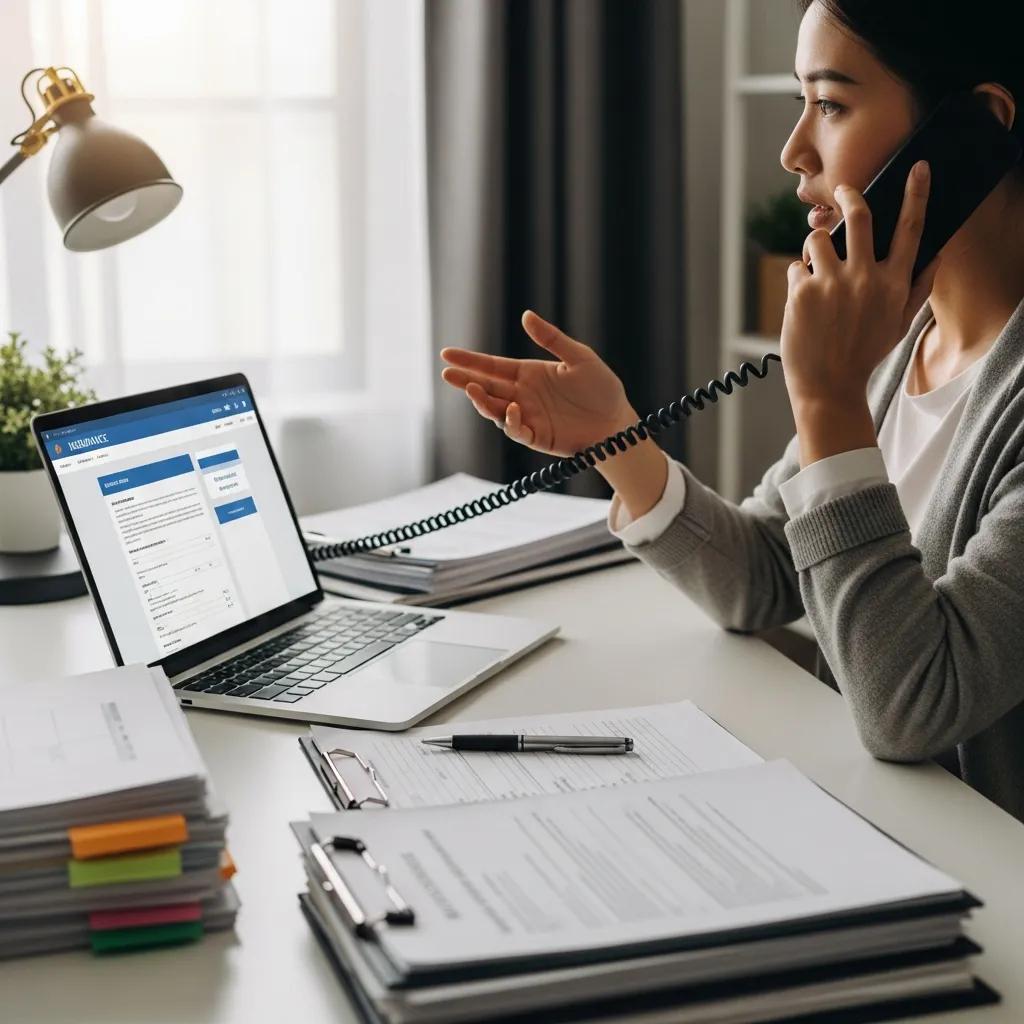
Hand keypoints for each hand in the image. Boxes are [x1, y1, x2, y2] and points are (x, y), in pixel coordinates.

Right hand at [440, 310, 635, 455]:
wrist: (617, 421)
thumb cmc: (601, 388)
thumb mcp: (579, 357)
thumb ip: (551, 339)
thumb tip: (525, 316)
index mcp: (529, 373)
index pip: (492, 366)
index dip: (469, 360)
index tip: (447, 354)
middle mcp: (523, 395)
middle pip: (487, 387)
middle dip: (465, 380)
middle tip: (447, 373)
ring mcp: (528, 417)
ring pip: (495, 410)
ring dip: (482, 401)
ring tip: (473, 389)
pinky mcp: (537, 437)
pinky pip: (517, 430)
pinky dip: (510, 422)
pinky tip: (511, 409)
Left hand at [781, 159, 941, 412]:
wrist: (829, 386)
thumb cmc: (863, 354)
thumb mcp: (899, 324)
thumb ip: (918, 288)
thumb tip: (936, 256)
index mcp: (894, 283)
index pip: (910, 229)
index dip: (916, 194)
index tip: (918, 169)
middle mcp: (865, 278)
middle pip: (858, 216)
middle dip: (848, 195)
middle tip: (842, 190)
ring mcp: (832, 284)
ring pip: (817, 239)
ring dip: (814, 248)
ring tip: (816, 270)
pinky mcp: (803, 292)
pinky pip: (796, 268)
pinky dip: (798, 279)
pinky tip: (803, 303)